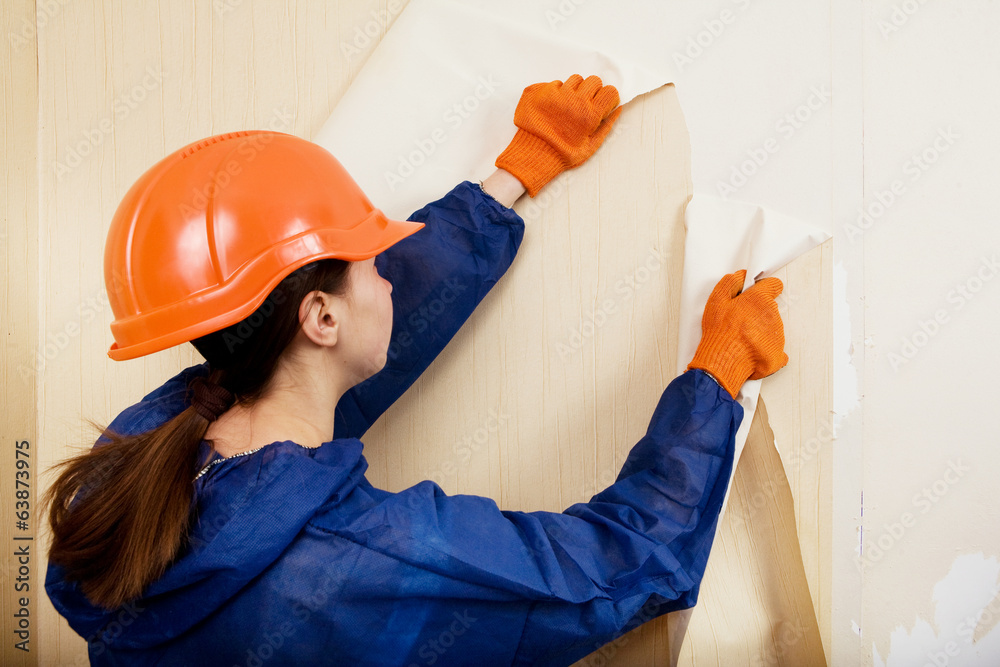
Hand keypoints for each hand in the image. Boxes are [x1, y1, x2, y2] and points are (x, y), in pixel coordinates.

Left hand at [495, 74, 620, 196]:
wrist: (533, 155)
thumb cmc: (563, 154)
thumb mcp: (590, 147)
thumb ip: (606, 126)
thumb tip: (618, 109)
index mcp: (590, 114)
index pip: (610, 91)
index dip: (608, 98)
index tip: (602, 105)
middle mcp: (576, 100)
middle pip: (594, 81)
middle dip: (593, 91)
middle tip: (585, 104)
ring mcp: (558, 94)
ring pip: (576, 79)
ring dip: (576, 89)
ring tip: (569, 104)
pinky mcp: (543, 92)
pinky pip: (557, 83)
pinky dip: (558, 92)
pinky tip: (554, 106)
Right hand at [686, 270, 787, 397]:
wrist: (723, 361)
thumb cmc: (719, 333)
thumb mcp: (716, 301)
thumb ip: (730, 283)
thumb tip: (741, 276)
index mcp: (759, 299)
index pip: (774, 285)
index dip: (765, 288)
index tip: (757, 293)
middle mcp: (772, 315)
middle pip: (770, 308)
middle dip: (757, 312)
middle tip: (740, 321)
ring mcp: (777, 335)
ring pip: (771, 327)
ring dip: (759, 330)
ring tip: (742, 338)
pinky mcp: (778, 352)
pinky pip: (773, 347)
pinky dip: (764, 348)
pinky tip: (750, 351)